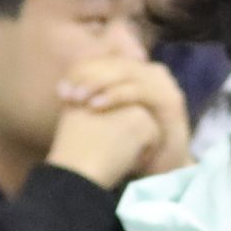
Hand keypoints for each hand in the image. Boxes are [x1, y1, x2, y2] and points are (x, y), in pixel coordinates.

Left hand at [48, 55, 189, 188]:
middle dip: (87, 76)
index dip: (81, 70)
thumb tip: (62, 88)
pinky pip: (137, 90)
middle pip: (114, 62)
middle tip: (66, 94)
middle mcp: (151, 72)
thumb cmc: (130, 144)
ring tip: (78, 99)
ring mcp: (163, 84)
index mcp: (137, 72)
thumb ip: (91, 98)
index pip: (105, 60)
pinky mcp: (170, 99)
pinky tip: (95, 106)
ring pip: (125, 72)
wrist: (161, 169)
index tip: (61, 91)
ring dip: (98, 83)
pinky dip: (115, 95)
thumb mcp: (107, 117)